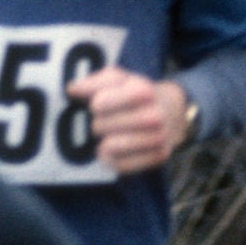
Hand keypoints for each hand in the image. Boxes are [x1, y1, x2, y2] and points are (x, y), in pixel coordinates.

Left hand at [68, 66, 191, 173]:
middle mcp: (153, 115)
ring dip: (102, 142)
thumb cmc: (137, 93)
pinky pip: (121, 165)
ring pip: (109, 147)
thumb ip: (94, 81)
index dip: (94, 104)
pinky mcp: (158, 157)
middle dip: (97, 124)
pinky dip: (112, 159)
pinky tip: (113, 151)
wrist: (173, 110)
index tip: (97, 104)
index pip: (99, 103)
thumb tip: (72, 89)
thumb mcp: (119, 79)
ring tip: (107, 135)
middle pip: (100, 127)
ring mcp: (158, 138)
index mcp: (142, 91)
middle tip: (104, 121)